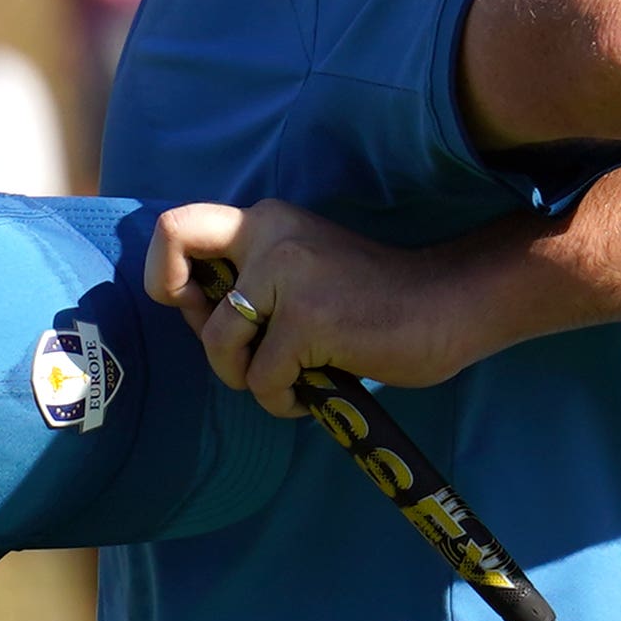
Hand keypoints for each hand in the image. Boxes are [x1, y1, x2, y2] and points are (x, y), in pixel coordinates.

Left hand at [147, 200, 511, 419]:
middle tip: (246, 348)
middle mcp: (271, 234)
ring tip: (292, 380)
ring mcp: (287, 275)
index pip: (178, 226)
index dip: (167, 273)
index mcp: (268, 220)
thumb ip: (256, 282)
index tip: (201, 305)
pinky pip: (262, 380)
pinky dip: (283, 400)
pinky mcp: (308, 319)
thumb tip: (197, 315)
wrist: (452, 304)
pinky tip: (316, 392)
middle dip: (194, 323)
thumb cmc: (378, 301)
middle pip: (173, 263)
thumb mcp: (305, 271)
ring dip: (248, 378)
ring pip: (219, 344)